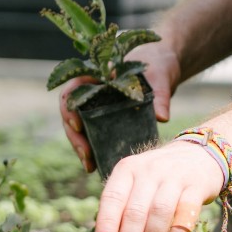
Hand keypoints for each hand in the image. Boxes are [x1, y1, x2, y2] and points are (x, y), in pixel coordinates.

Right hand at [59, 40, 182, 172]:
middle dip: (75, 136)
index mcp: (98, 74)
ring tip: (89, 165)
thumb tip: (161, 118)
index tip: (78, 125)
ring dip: (80, 146)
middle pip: (72, 113)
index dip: (69, 108)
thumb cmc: (157, 66)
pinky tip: (96, 164)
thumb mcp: (160, 77)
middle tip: (86, 155)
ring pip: (79, 126)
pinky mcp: (105, 117)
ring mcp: (96, 104)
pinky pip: (92, 132)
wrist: (162, 68)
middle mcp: (92, 90)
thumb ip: (160, 95)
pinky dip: (92, 148)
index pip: (72, 90)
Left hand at [90, 140, 223, 231]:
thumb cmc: (157, 180)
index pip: (112, 198)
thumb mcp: (133, 189)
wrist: (197, 155)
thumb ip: (116, 216)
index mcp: (127, 170)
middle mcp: (149, 170)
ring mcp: (174, 176)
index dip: (106, 224)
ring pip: (159, 212)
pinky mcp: (196, 185)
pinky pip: (186, 211)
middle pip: (136, 210)